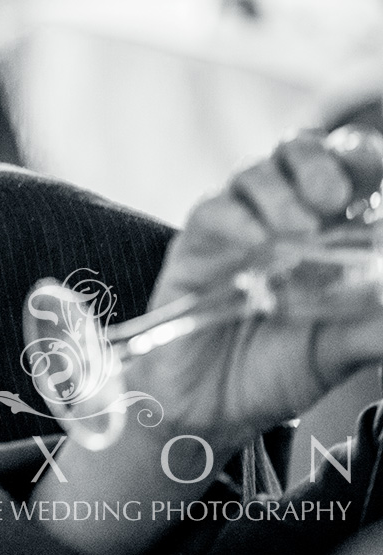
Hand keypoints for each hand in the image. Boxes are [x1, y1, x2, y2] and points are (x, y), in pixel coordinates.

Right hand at [127, 128, 382, 450]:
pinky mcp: (197, 244)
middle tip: (331, 194)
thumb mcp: (342, 349)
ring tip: (297, 231)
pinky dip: (236, 218)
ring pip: (255, 174)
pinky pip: (214, 210)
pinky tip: (256, 242)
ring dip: (279, 192)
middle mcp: (283, 219)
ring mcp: (238, 228)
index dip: (360, 156)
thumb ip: (371, 326)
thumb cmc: (277, 372)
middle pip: (298, 153)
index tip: (374, 168)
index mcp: (329, 233)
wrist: (212, 409)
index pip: (348, 170)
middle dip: (318, 160)